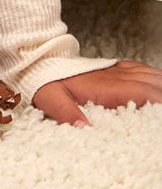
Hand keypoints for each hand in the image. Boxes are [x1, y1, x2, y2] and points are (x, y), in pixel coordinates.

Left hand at [32, 60, 161, 125]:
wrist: (40, 60)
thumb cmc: (46, 82)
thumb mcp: (51, 99)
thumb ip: (66, 113)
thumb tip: (83, 128)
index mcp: (106, 86)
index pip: (143, 92)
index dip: (159, 103)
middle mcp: (117, 76)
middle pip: (152, 83)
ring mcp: (117, 70)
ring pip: (150, 75)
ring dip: (160, 86)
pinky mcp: (115, 68)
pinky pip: (141, 69)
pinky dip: (154, 77)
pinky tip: (157, 85)